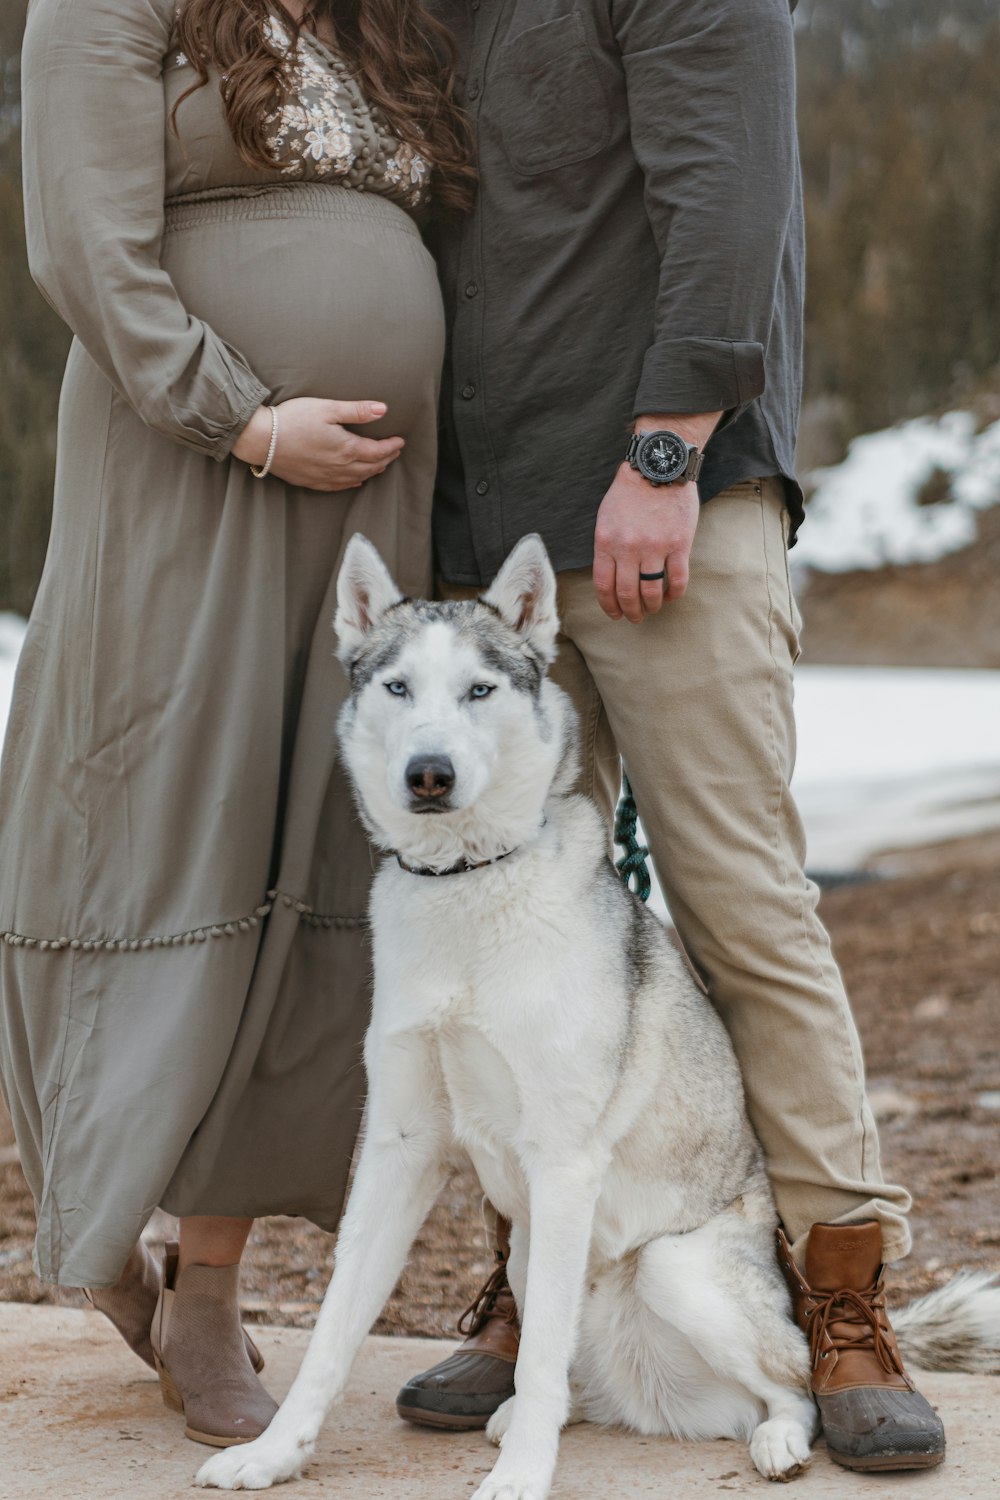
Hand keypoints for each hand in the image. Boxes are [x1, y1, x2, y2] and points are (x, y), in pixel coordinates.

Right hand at [232, 398, 404, 491]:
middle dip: (386, 460)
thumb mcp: (327, 408)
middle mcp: (339, 467)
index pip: (378, 451)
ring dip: (372, 472)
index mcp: (347, 449)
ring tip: (381, 465)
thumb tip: (383, 410)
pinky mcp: (311, 481)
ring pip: (357, 478)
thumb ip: (356, 410)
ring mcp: (325, 477)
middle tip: (394, 453)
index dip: (392, 447)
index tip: (400, 441)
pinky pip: (339, 486)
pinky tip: (356, 480)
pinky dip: (352, 482)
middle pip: (371, 467)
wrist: (261, 440)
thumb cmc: (293, 420)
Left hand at [593, 464, 699, 621]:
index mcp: (606, 542)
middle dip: (630, 612)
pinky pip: (677, 580)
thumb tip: (610, 577)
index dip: (609, 606)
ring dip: (651, 607)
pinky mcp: (679, 544)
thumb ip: (606, 547)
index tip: (615, 614)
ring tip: (653, 609)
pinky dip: (674, 594)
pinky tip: (672, 596)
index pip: (604, 586)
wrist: (658, 468)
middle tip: (635, 618)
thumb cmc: (629, 493)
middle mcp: (628, 548)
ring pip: (652, 592)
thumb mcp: (606, 518)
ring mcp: (655, 547)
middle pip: (627, 594)